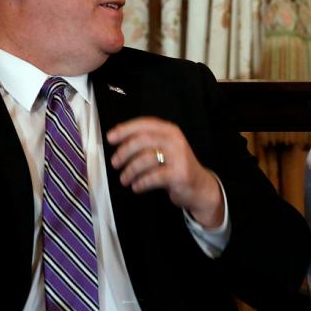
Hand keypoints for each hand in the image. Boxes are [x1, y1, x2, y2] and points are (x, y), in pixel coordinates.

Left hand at [106, 116, 224, 227]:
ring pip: (146, 159)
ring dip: (130, 170)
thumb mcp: (164, 148)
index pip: (145, 124)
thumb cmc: (176, 167)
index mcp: (170, 131)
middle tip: (115, 162)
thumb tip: (117, 138)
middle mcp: (175, 141)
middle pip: (143, 140)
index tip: (111, 137)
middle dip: (124, 152)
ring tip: (124, 179)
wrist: (200, 187)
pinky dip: (141, 183)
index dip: (125, 129)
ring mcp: (179, 157)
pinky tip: (136, 186)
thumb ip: (146, 141)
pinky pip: (153, 177)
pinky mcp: (179, 174)